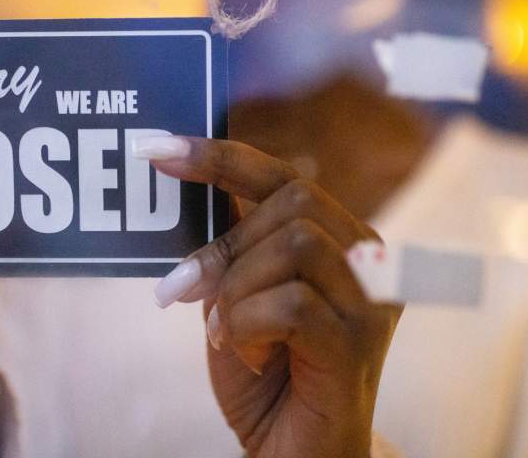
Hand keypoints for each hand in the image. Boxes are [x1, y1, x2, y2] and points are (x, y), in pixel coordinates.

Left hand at [139, 136, 400, 457]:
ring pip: (295, 244)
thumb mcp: (238, 298)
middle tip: (186, 290)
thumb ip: (232, 248)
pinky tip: (247, 353)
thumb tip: (187, 181)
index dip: (220, 155)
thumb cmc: (268, 379)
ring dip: (238, 288)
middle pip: (294, 200)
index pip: (284, 176)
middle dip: (229, 243)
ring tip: (228, 332)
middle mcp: (372, 262)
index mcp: (344, 241)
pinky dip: (249, 324)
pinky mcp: (357, 346)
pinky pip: (292, 304)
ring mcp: (372, 303)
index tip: (155, 149)